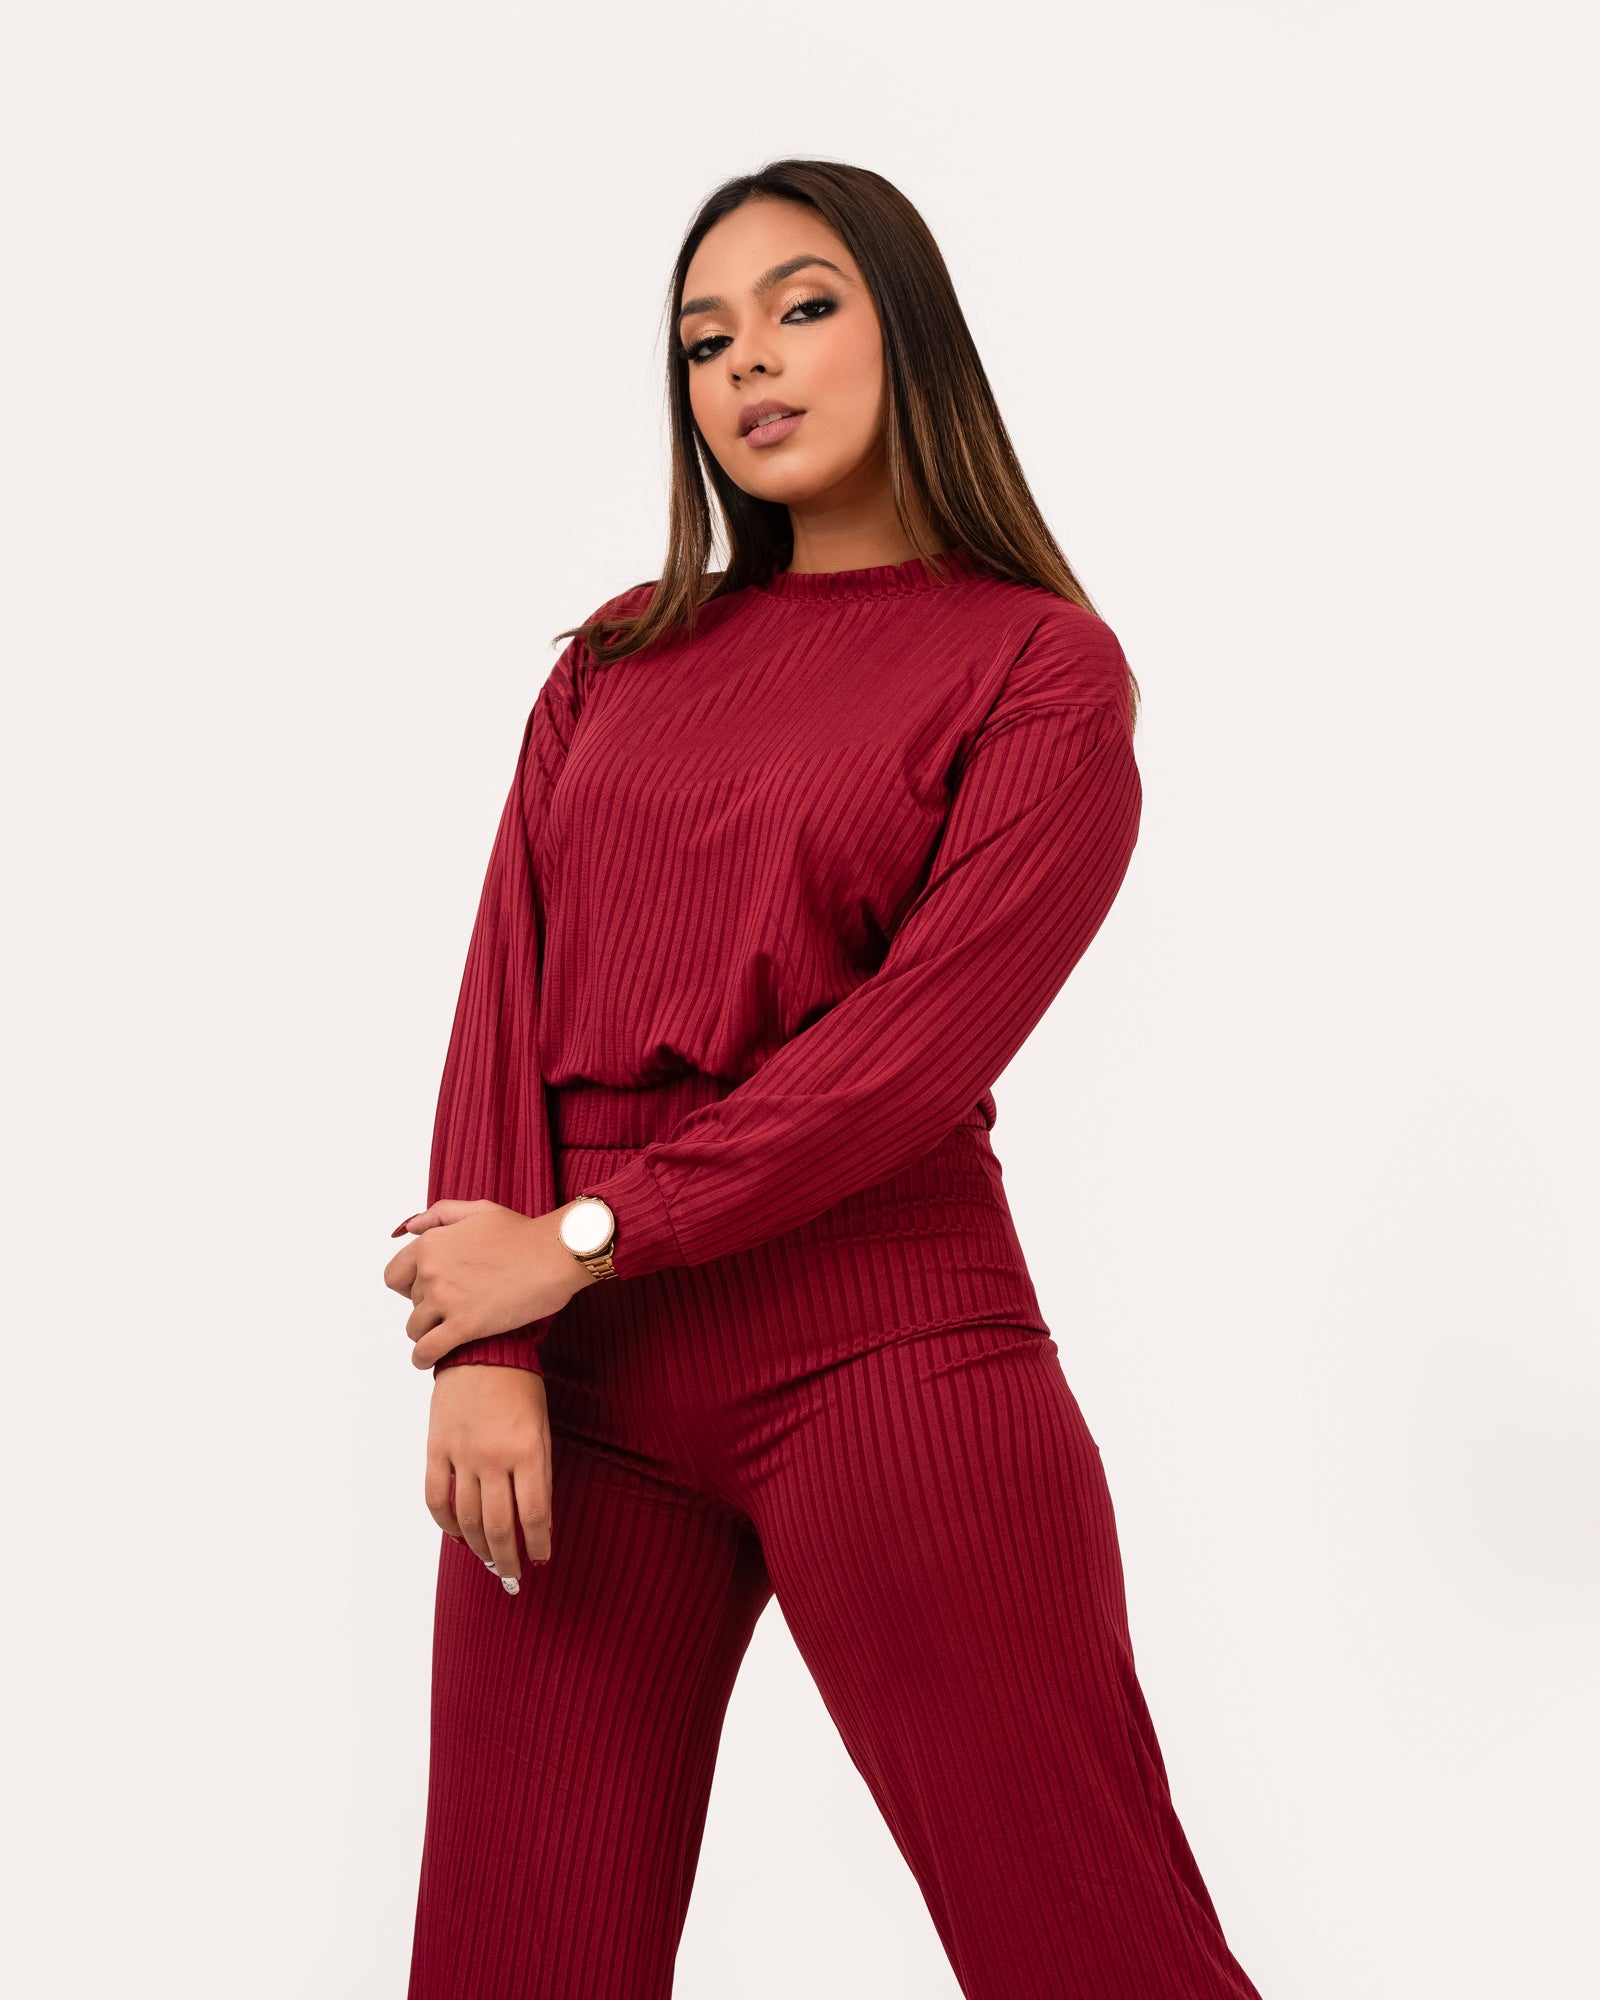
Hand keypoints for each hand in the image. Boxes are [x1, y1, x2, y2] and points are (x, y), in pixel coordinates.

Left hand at [384, 1198, 596, 1368]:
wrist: (554, 1254)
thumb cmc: (523, 1233)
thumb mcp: (479, 1211)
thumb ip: (439, 1215)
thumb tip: (409, 1228)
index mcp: (431, 1244)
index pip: (394, 1276)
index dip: (409, 1286)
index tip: (428, 1291)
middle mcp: (431, 1271)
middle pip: (410, 1303)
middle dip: (427, 1307)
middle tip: (454, 1307)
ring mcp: (445, 1299)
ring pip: (415, 1328)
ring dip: (427, 1333)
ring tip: (446, 1334)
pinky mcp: (464, 1326)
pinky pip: (427, 1351)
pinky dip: (424, 1358)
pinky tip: (430, 1360)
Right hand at [427, 1362, 552, 1580]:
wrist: (480, 1349)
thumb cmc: (520, 1387)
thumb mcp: (542, 1427)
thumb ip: (540, 1471)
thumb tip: (538, 1519)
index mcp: (527, 1450)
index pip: (535, 1514)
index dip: (539, 1544)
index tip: (542, 1560)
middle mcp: (494, 1457)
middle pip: (501, 1526)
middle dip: (509, 1559)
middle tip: (514, 1578)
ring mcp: (461, 1455)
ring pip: (468, 1520)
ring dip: (480, 1549)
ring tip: (491, 1563)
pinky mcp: (436, 1449)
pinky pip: (437, 1498)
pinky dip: (446, 1524)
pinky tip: (459, 1536)